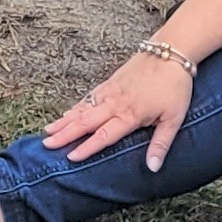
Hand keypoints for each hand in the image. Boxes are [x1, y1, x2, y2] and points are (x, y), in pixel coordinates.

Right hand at [38, 47, 194, 171]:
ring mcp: (111, 91)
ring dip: (65, 120)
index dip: (87, 147)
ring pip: (83, 108)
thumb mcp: (174, 118)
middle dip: (65, 134)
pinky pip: (89, 97)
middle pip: (86, 121)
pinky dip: (76, 106)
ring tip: (48, 131)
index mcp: (130, 115)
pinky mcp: (111, 82)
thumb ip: (161, 144)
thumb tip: (153, 168)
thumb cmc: (174, 87)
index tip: (70, 157)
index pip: (104, 135)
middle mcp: (115, 103)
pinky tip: (68, 113)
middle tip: (46, 144)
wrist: (171, 53)